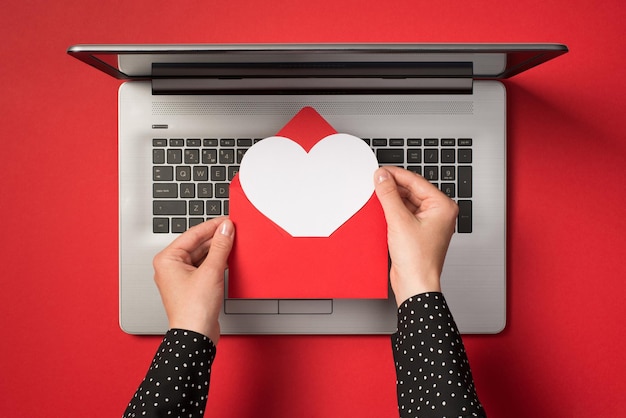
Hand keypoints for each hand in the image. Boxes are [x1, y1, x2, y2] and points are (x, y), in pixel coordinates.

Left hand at [152, 217, 234, 343]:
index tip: (227, 221)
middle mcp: (170, 267)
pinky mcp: (191, 286)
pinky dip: (216, 262)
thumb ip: (220, 246)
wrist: (195, 336)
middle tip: (233, 231)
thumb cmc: (194, 310)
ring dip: (217, 250)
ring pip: (201, 255)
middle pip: (197, 244)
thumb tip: (225, 229)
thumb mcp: (211, 271)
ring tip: (233, 243)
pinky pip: (204, 267)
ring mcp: (180, 277)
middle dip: (216, 238)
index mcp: (167, 259)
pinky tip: (228, 259)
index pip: (192, 234)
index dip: (212, 226)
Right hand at [374, 167, 458, 306]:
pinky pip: (403, 214)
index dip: (395, 174)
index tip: (380, 172)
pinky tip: (380, 211)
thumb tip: (382, 177)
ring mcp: (428, 223)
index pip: (416, 181)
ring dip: (391, 200)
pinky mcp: (417, 232)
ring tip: (376, 197)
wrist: (415, 285)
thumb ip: (389, 195)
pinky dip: (391, 211)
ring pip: (406, 202)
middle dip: (392, 187)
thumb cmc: (418, 260)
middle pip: (411, 191)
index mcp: (442, 206)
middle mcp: (438, 213)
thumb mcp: (399, 220)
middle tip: (375, 183)